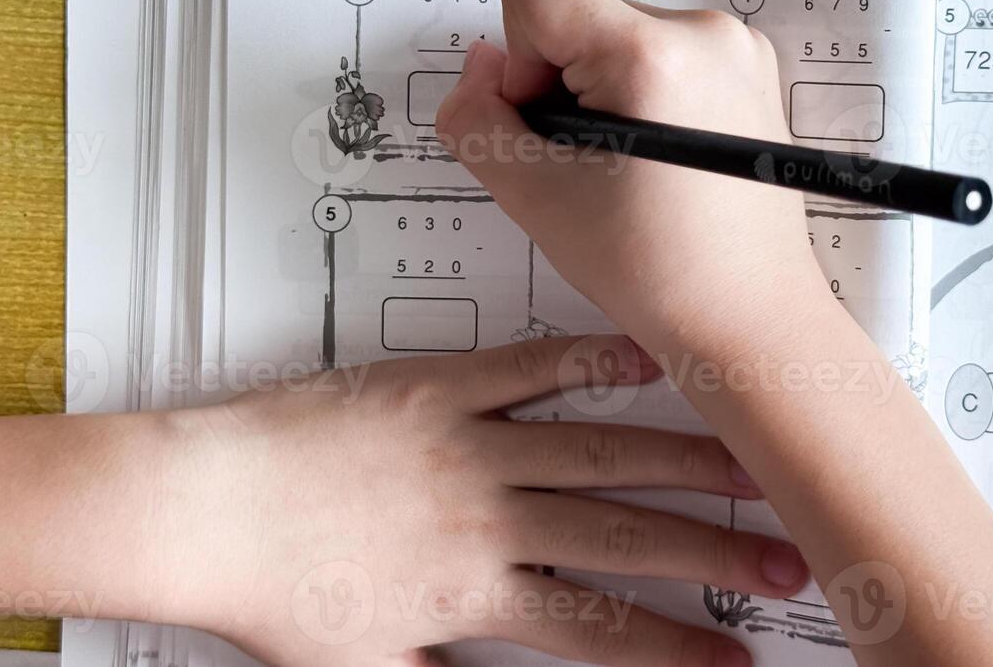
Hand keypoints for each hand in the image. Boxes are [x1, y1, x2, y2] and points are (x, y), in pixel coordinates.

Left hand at [163, 334, 807, 666]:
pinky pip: (529, 366)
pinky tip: (645, 356)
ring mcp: (469, 443)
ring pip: (598, 451)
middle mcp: (485, 515)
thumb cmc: (272, 587)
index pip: (597, 628)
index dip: (675, 647)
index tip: (733, 657)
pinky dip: (591, 358)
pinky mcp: (440, 384)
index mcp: (470, 591)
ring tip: (748, 465)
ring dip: (682, 460)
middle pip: (624, 536)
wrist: (206, 506)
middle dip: (715, 554)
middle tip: (785, 561)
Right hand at [436, 0, 825, 358]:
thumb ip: (477, 117)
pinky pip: (662, 53)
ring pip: (618, 36)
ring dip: (602, 93)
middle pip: (579, 13)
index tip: (553, 127)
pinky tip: (660, 164)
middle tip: (591, 167)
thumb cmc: (656, 271)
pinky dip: (642, 97)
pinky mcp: (751, 69)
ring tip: (630, 173)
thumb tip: (481, 62)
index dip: (520, 56)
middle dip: (563, 82)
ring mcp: (737, 48)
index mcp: (652, 52)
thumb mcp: (534, 197)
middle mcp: (705, 31)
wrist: (751, 319)